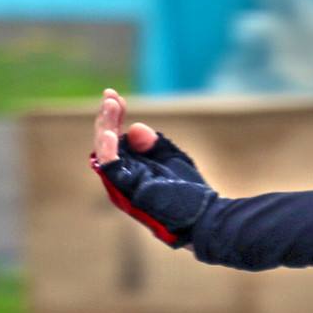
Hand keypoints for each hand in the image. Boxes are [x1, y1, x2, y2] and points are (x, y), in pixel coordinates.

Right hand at [90, 87, 216, 247]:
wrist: (207, 217)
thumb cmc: (191, 193)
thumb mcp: (169, 159)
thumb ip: (151, 144)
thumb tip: (134, 128)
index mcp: (131, 168)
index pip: (116, 138)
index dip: (114, 116)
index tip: (116, 96)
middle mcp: (123, 176)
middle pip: (106, 141)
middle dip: (107, 117)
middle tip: (111, 96)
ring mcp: (123, 185)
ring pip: (104, 151)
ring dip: (105, 126)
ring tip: (111, 106)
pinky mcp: (128, 192)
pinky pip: (111, 169)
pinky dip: (108, 151)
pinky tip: (110, 132)